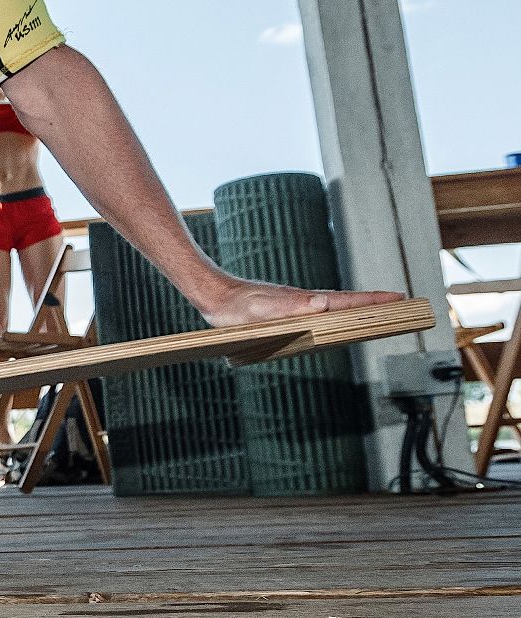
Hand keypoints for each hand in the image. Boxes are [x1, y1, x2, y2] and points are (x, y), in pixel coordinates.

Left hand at [198, 276, 403, 327]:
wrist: (215, 296)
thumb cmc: (236, 308)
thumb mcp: (262, 310)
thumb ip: (291, 307)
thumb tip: (322, 303)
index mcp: (305, 302)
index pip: (346, 300)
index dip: (373, 301)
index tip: (400, 297)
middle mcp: (305, 302)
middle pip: (346, 302)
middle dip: (374, 303)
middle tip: (402, 303)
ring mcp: (297, 305)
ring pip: (334, 307)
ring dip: (357, 308)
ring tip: (378, 313)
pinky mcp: (287, 311)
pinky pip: (319, 313)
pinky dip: (336, 314)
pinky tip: (336, 321)